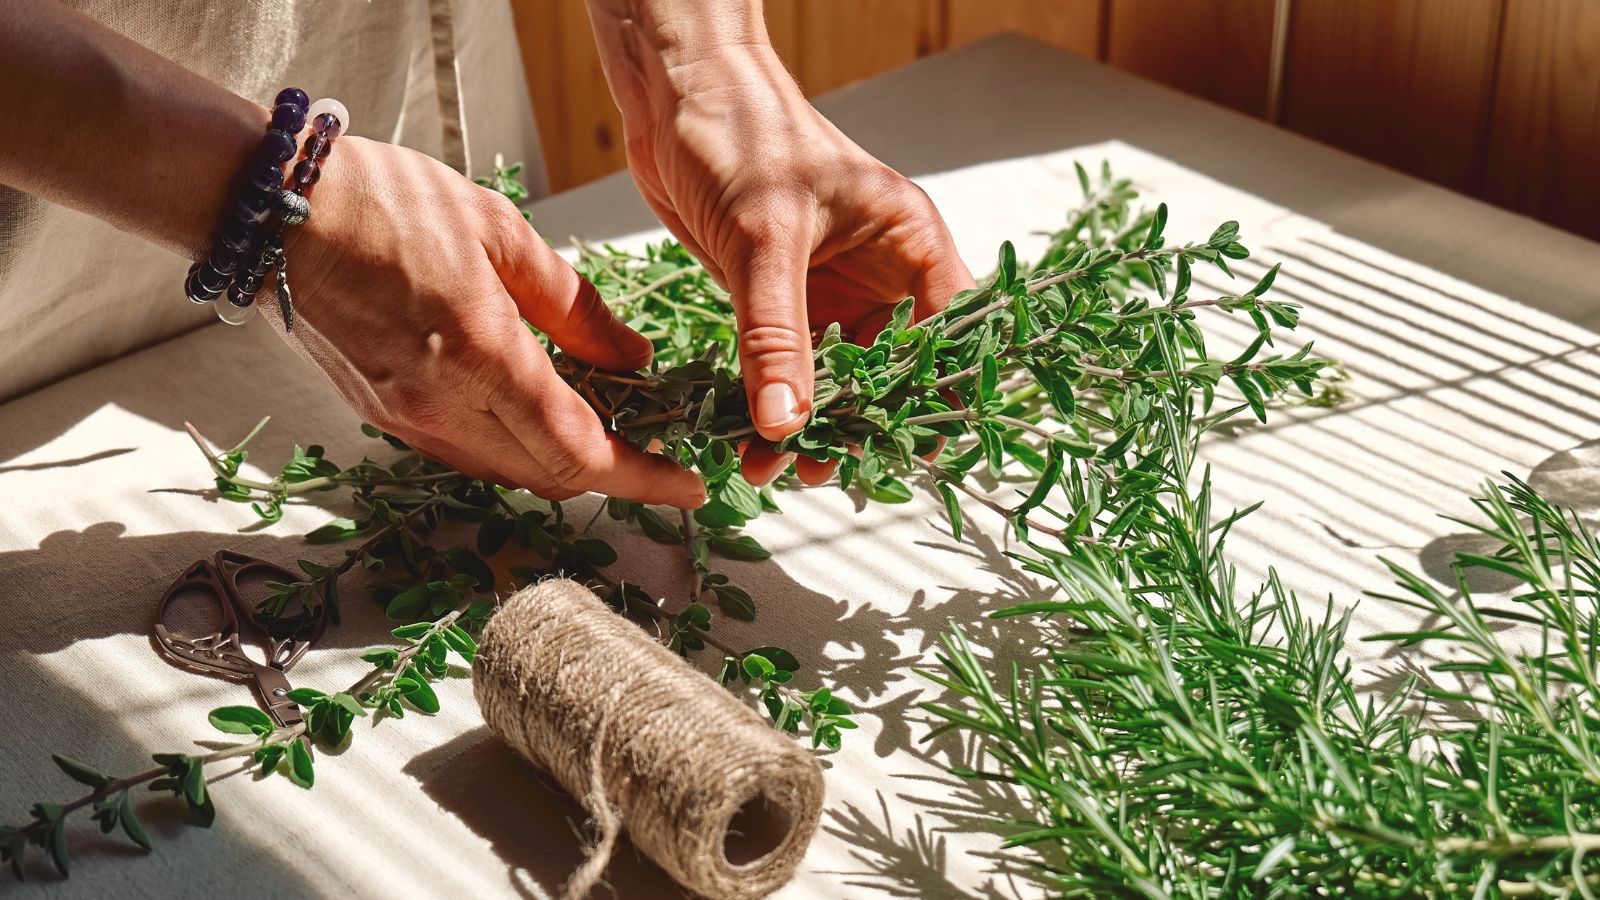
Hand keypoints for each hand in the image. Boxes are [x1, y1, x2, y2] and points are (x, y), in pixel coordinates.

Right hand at [276, 137, 705, 508]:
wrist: (273, 212)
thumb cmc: (386, 203)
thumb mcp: (502, 235)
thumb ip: (574, 306)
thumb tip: (631, 356)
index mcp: (482, 358)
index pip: (582, 453)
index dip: (644, 478)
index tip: (688, 484)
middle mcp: (442, 407)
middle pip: (551, 476)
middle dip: (615, 473)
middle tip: (658, 449)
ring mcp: (406, 420)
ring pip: (508, 471)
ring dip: (562, 460)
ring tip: (605, 423)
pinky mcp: (381, 416)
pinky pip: (466, 452)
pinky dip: (514, 444)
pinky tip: (534, 408)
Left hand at [621, 46, 974, 486]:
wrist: (673, 96)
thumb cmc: (741, 133)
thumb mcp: (766, 240)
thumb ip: (777, 337)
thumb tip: (786, 424)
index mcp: (909, 240)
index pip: (951, 329)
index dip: (941, 392)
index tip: (913, 448)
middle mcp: (880, 270)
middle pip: (891, 369)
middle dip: (859, 424)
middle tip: (821, 472)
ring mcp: (831, 288)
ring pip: (836, 377)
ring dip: (809, 425)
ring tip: (772, 470)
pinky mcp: (781, 298)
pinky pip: (788, 366)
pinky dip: (771, 403)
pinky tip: (748, 440)